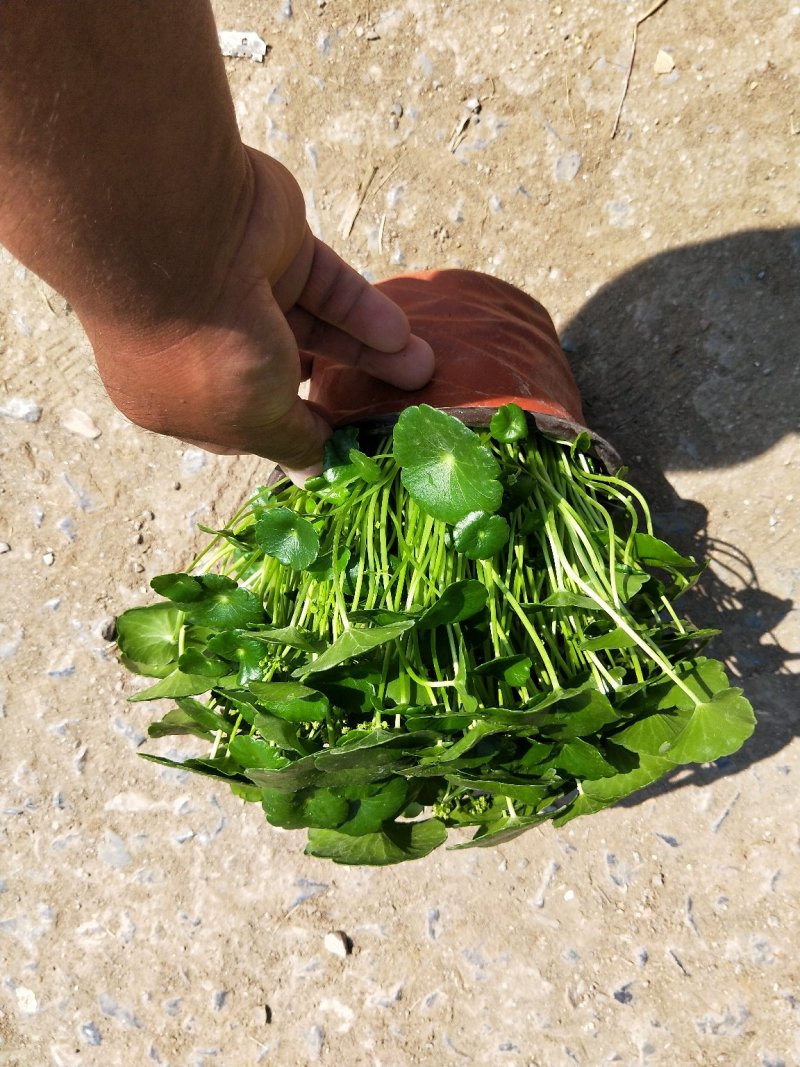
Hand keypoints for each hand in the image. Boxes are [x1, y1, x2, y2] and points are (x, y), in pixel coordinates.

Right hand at [91, 147, 433, 474]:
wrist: (184, 232)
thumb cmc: (207, 347)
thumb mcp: (249, 417)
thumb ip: (290, 443)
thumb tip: (314, 474)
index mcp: (179, 394)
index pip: (245, 428)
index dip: (294, 440)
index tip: (343, 454)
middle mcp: (209, 346)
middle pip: (289, 381)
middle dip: (342, 398)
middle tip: (393, 415)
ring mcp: (246, 295)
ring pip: (319, 335)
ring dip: (370, 356)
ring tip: (422, 372)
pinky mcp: (281, 253)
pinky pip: (330, 290)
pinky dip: (364, 312)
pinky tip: (400, 336)